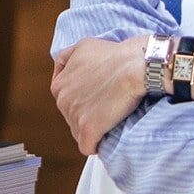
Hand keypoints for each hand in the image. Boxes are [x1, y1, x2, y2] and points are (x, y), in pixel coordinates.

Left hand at [49, 36, 148, 155]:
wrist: (134, 66)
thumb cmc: (114, 54)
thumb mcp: (83, 46)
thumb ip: (67, 58)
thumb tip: (62, 67)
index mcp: (59, 85)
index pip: (65, 100)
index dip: (82, 99)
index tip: (96, 97)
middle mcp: (63, 101)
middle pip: (71, 117)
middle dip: (87, 114)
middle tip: (106, 106)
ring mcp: (75, 116)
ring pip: (79, 132)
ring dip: (93, 129)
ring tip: (110, 119)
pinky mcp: (88, 130)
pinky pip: (87, 147)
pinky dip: (97, 145)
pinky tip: (106, 138)